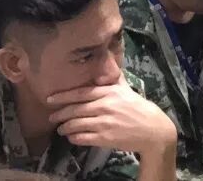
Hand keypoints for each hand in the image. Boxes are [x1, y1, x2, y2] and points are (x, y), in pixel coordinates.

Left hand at [47, 77, 177, 156]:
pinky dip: (74, 138)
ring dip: (65, 128)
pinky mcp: (105, 138)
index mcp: (109, 92)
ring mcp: (104, 123)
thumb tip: (105, 64)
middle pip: (76, 109)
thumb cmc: (137, 107)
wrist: (152, 129)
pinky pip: (83, 138)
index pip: (81, 93)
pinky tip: (71, 137)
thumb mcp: (126, 89)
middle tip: (51, 117)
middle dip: (60, 114)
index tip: (50, 98)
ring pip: (77, 124)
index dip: (64, 96)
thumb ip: (113, 78)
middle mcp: (105, 106)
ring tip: (60, 129)